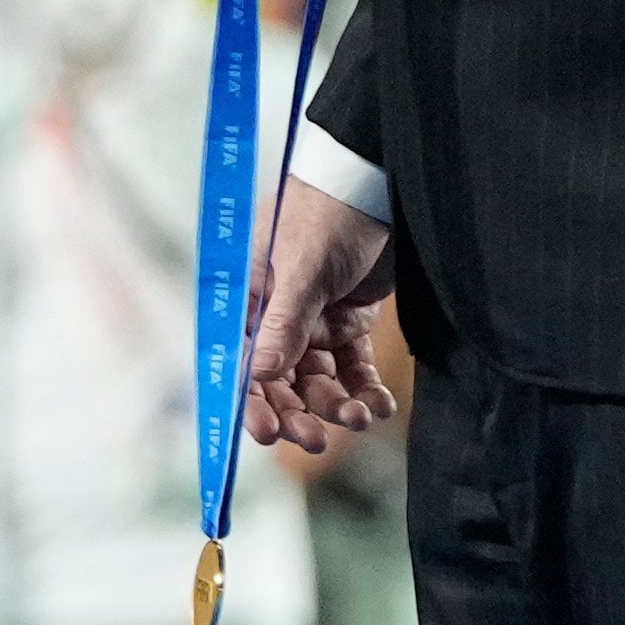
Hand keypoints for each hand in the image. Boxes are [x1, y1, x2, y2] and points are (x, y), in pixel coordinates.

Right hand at [240, 197, 400, 449]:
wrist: (381, 183)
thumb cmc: (329, 213)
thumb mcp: (303, 268)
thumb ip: (283, 323)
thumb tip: (257, 375)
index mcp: (250, 301)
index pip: (243, 361)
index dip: (251, 400)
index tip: (264, 434)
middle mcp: (276, 317)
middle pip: (280, 381)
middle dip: (298, 412)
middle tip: (316, 441)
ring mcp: (313, 322)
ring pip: (318, 380)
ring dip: (336, 405)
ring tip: (360, 418)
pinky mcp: (348, 322)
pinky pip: (352, 367)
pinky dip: (363, 388)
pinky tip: (378, 405)